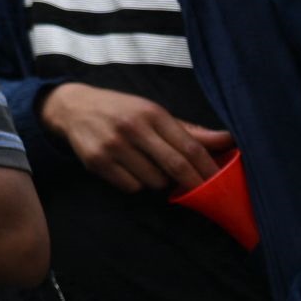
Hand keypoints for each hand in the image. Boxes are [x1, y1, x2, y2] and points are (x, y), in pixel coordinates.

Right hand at [38, 82, 231, 197]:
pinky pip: (131, 187)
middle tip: (203, 193)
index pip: (189, 145)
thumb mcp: (153, 113)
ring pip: (154, 181)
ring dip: (158, 181)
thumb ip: (189, 130)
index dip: (208, 167)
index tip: (222, 182)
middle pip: (175, 166)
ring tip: (147, 166)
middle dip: (194, 183)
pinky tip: (127, 168)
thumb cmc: (121, 111)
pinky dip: (135, 183)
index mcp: (151, 113)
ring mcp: (113, 146)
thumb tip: (228, 140)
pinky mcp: (97, 162)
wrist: (72, 107)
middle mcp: (132, 128)